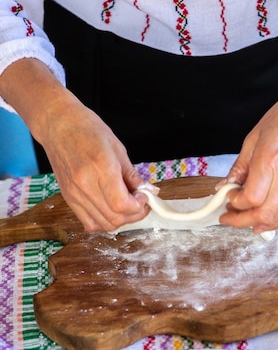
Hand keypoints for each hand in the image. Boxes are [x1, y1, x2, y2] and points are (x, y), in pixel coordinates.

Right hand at [0, 58, 148, 231]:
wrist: (57, 125)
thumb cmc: (87, 130)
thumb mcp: (117, 148)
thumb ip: (132, 175)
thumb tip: (148, 191)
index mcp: (101, 168)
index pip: (121, 204)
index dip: (138, 206)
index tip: (144, 197)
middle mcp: (85, 185)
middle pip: (114, 218)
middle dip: (134, 215)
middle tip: (140, 203)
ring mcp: (74, 194)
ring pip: (103, 224)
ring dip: (120, 220)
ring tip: (127, 206)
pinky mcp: (68, 197)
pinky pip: (88, 222)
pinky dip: (103, 221)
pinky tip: (110, 209)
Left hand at [220, 53, 277, 232]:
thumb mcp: (252, 139)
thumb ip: (239, 167)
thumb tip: (224, 187)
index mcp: (270, 160)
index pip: (251, 197)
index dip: (236, 203)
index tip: (229, 196)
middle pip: (264, 213)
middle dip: (241, 220)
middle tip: (229, 216)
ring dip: (257, 224)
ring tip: (243, 220)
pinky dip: (276, 222)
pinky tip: (263, 221)